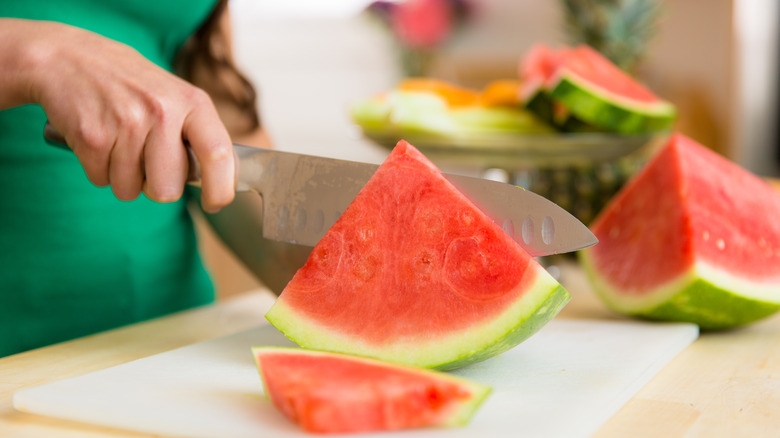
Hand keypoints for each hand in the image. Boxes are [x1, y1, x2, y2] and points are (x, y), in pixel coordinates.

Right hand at [1, 19, 235, 211]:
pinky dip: (99, 169)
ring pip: (130, 189)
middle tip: (147, 161)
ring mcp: (126, 123)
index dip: (220, 188)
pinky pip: (101, 180)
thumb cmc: (130, 85)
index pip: (218, 154)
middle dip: (157, 187)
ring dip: (124, 177)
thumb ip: (196, 135)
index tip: (215, 203)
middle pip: (168, 189)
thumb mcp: (174, 96)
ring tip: (119, 143)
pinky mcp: (92, 136)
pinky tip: (100, 140)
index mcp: (192, 102)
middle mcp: (162, 111)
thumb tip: (219, 182)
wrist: (67, 57)